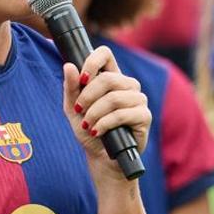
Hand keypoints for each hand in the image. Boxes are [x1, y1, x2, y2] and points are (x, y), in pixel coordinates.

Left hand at [63, 44, 149, 171]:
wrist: (101, 159)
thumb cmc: (89, 131)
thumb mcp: (73, 109)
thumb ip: (71, 88)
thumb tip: (69, 65)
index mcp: (112, 77)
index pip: (105, 54)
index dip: (92, 62)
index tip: (81, 80)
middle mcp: (128, 85)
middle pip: (108, 78)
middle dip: (88, 96)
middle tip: (78, 111)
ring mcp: (139, 100)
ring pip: (114, 98)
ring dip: (94, 113)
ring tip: (86, 126)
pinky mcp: (144, 116)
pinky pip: (122, 114)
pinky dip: (104, 124)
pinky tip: (97, 132)